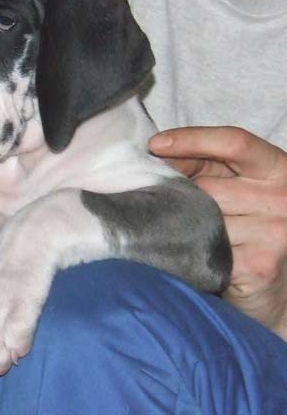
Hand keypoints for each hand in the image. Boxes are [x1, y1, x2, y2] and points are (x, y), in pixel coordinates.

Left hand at [149, 126, 286, 338]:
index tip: (155, 144)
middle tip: (161, 205)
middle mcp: (284, 197)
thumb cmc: (248, 229)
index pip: (234, 141)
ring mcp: (275, 232)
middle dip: (178, 194)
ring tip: (182, 235)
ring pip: (201, 217)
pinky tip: (190, 256)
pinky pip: (204, 248)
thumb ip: (206, 165)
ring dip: (181, 225)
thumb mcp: (235, 187)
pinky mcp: (259, 264)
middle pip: (208, 185)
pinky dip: (188, 250)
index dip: (191, 139)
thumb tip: (158, 150)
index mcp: (278, 169)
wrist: (274, 290)